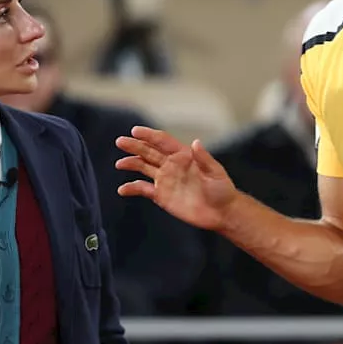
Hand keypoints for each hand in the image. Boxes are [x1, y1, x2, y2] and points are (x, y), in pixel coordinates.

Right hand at [115, 126, 237, 230]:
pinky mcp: (162, 196)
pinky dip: (132, 188)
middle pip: (149, 152)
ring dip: (132, 163)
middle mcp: (172, 165)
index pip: (163, 141)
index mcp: (183, 156)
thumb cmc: (222, 190)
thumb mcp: (215, 172)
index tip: (136, 131)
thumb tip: (196, 142)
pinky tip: (122, 189)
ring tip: (120, 163)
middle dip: (135, 146)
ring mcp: (166, 180)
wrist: (221, 213)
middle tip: (121, 141)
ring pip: (144, 168)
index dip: (149, 135)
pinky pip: (144, 189)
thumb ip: (204, 158)